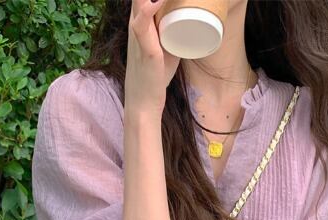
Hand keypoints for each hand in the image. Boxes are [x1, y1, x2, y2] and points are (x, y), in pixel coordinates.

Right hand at [125, 0, 180, 115]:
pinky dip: (147, 10)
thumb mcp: (166, 47)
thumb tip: (191, 22)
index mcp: (141, 19)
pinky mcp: (144, 50)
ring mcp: (139, 35)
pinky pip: (140, 25)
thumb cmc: (155, 75)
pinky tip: (156, 1)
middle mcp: (136, 22)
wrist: (145, 102)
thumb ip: (174, 32)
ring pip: (142, 2)